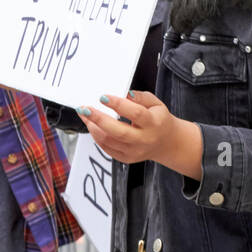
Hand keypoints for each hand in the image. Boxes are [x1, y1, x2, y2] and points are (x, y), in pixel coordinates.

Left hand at [77, 90, 202, 178]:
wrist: (167, 143)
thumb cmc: (158, 120)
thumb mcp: (155, 104)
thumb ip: (141, 97)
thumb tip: (126, 93)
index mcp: (154, 123)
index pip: (135, 113)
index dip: (118, 104)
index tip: (103, 97)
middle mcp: (144, 139)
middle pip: (118, 131)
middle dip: (98, 119)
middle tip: (84, 109)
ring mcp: (135, 151)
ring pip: (109, 141)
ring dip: (93, 127)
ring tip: (85, 115)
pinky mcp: (126, 158)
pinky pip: (107, 148)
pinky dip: (96, 136)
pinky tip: (92, 126)